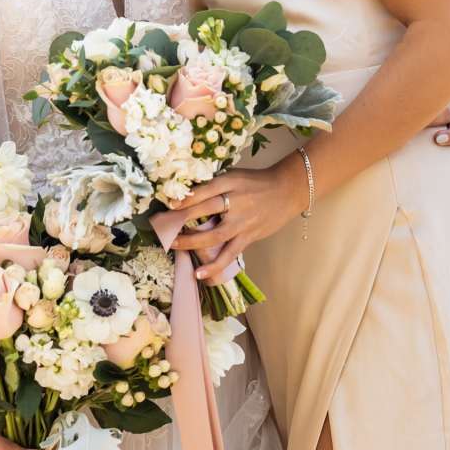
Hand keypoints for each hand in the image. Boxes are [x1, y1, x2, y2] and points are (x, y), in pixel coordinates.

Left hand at [169, 165, 304, 283]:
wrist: (287, 191)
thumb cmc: (256, 182)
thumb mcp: (235, 175)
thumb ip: (214, 184)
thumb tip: (185, 195)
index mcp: (231, 182)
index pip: (205, 190)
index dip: (186, 198)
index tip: (169, 205)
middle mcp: (237, 202)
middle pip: (205, 210)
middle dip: (181, 219)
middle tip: (162, 227)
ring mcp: (243, 222)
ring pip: (214, 235)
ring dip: (191, 242)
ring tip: (173, 246)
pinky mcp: (248, 237)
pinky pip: (229, 254)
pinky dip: (214, 265)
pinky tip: (199, 274)